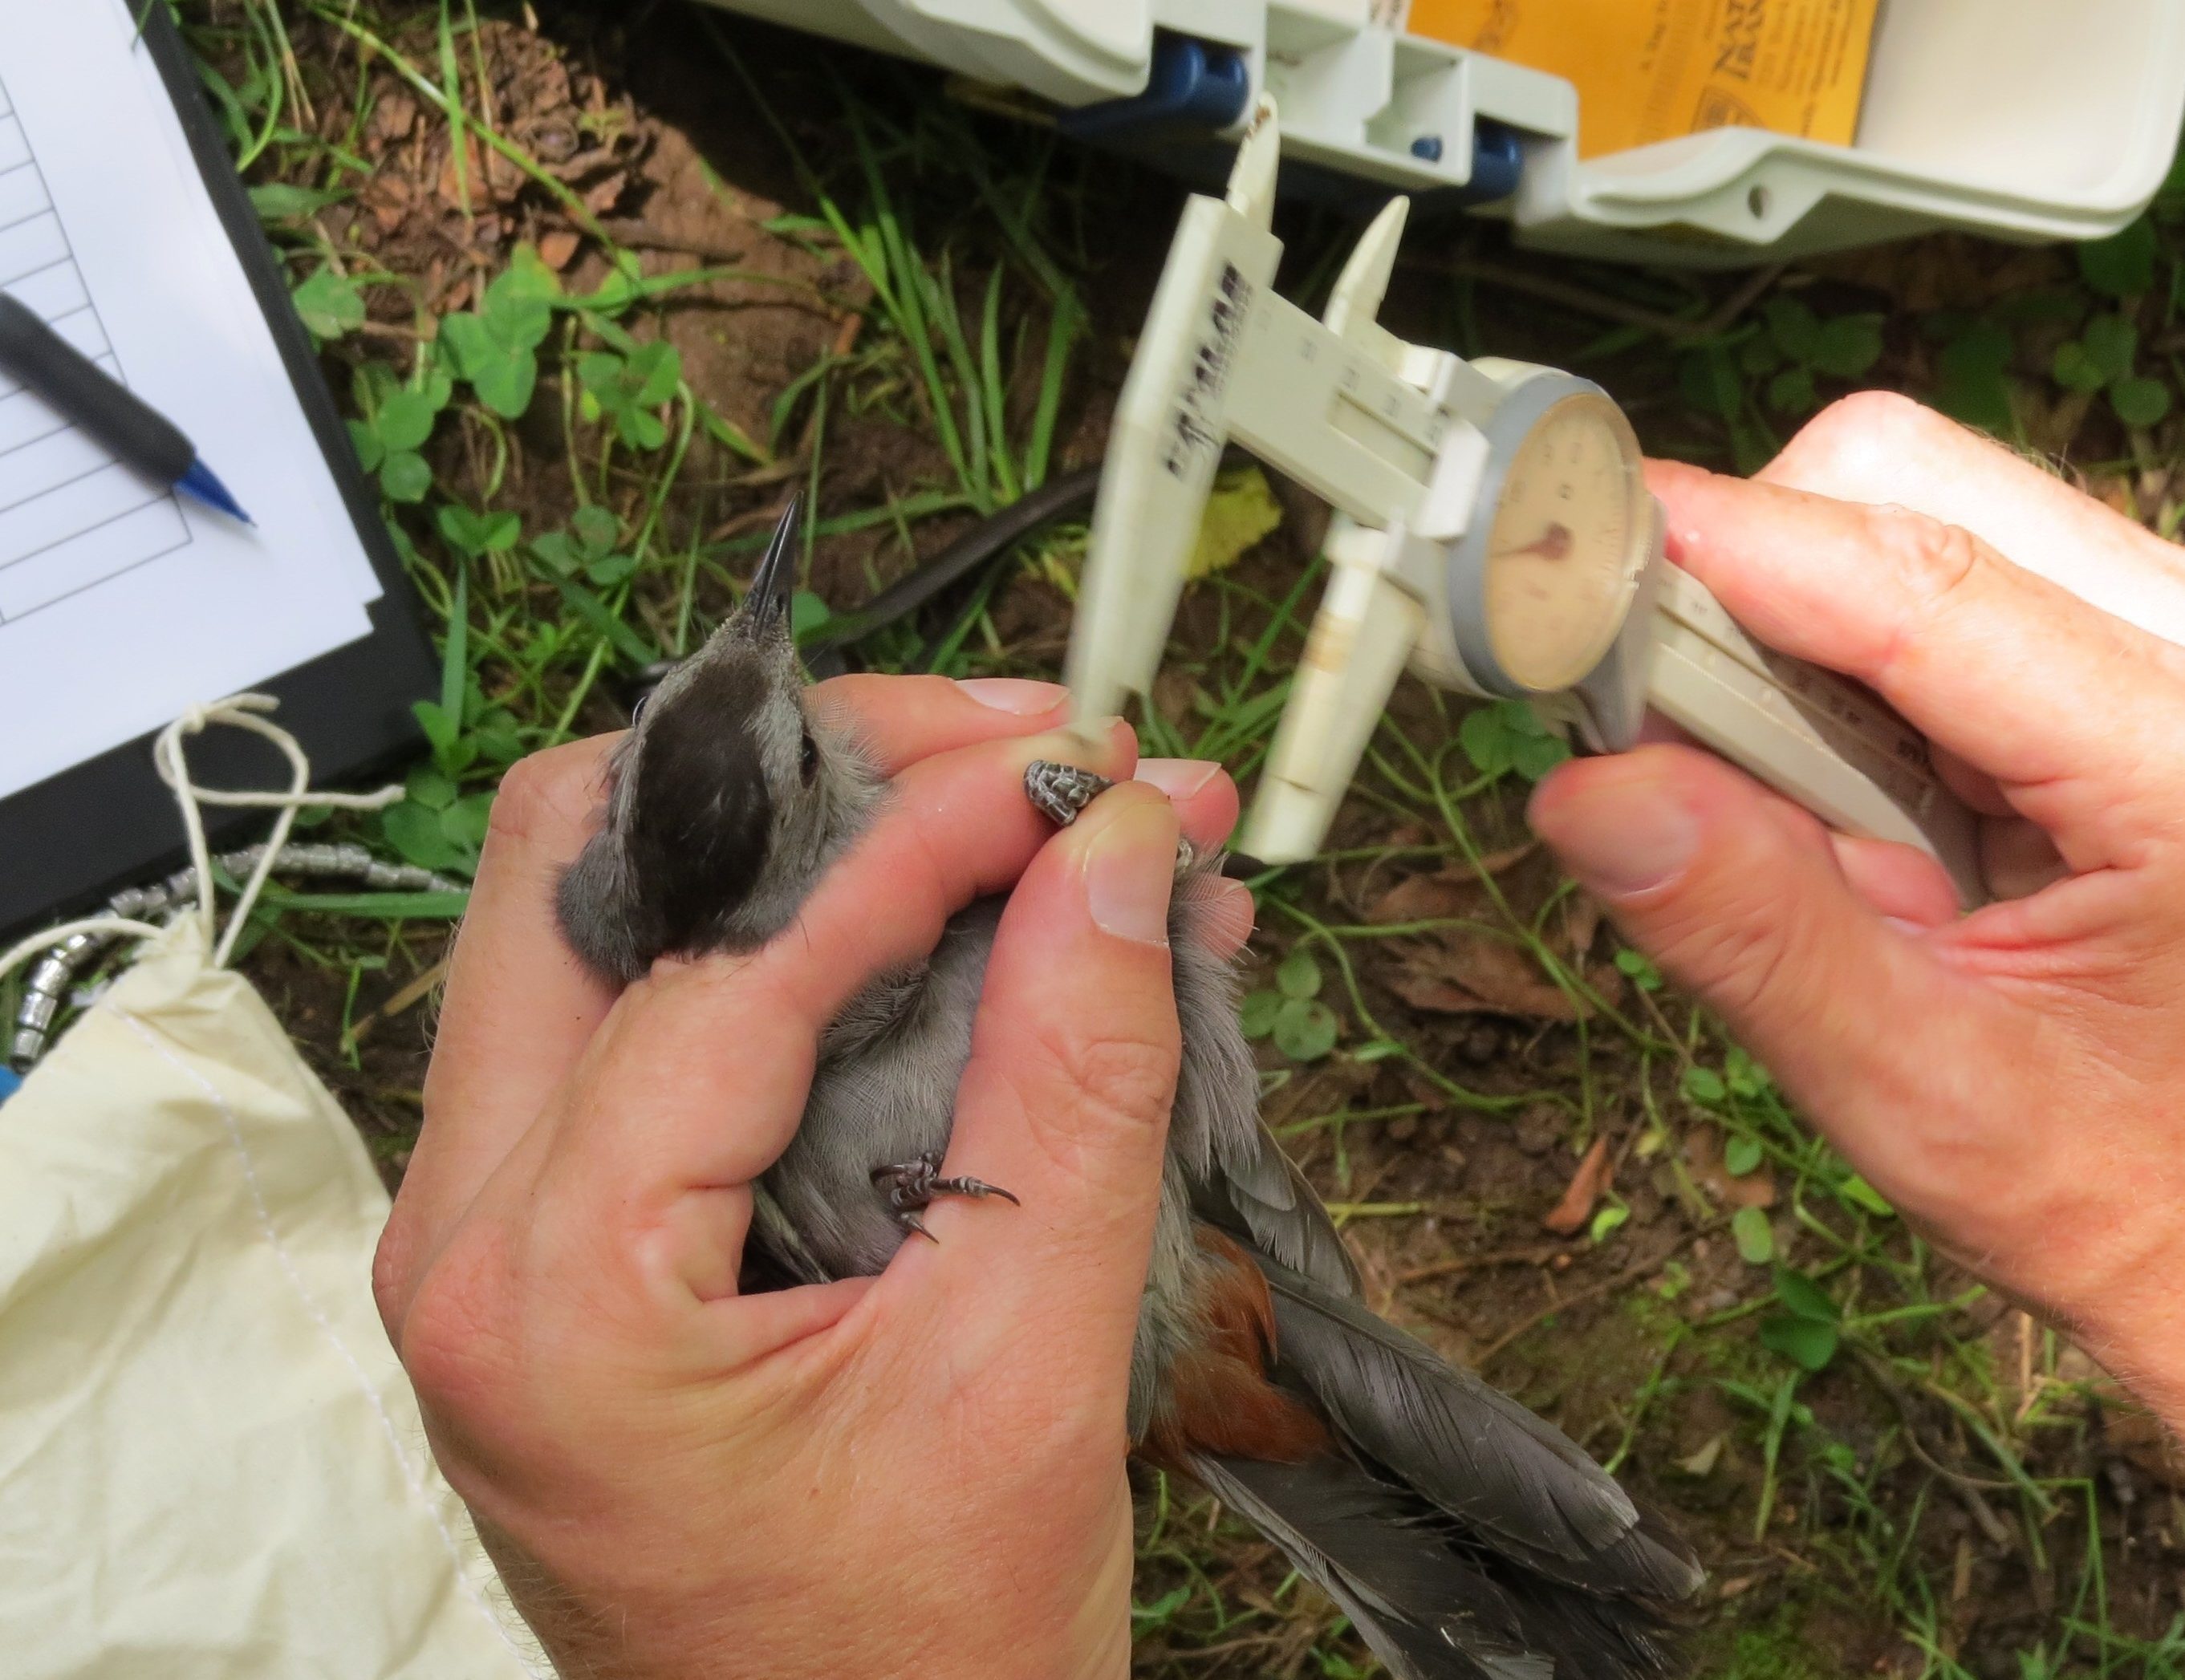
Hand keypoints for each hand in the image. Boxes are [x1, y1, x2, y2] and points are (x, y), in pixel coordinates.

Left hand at [371, 675, 1248, 1679]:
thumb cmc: (911, 1666)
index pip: (728, 954)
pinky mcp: (562, 1233)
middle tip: (1018, 749)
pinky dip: (806, 941)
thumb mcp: (1029, 1368)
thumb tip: (1116, 853)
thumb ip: (1077, 1084)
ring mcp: (497, 1227)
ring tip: (1019, 820)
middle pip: (593, 857)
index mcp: (547, 1286)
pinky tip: (971, 928)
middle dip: (821, 770)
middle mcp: (467, 1231)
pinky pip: (654, 1012)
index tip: (1077, 776)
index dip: (922, 835)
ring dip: (818, 840)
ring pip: (616, 910)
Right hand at [1527, 393, 2184, 1427]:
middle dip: (1748, 579)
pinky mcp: (2135, 644)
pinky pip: (1950, 567)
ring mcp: (2177, 633)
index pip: (1925, 583)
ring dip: (1793, 620)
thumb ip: (1760, 937)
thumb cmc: (2135, 1186)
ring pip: (1927, 506)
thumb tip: (1589, 792)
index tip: (1567, 558)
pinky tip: (1854, 780)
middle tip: (1659, 734)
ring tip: (1788, 798)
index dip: (1724, 554)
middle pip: (1919, 488)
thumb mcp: (1930, 1100)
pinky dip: (1845, 645)